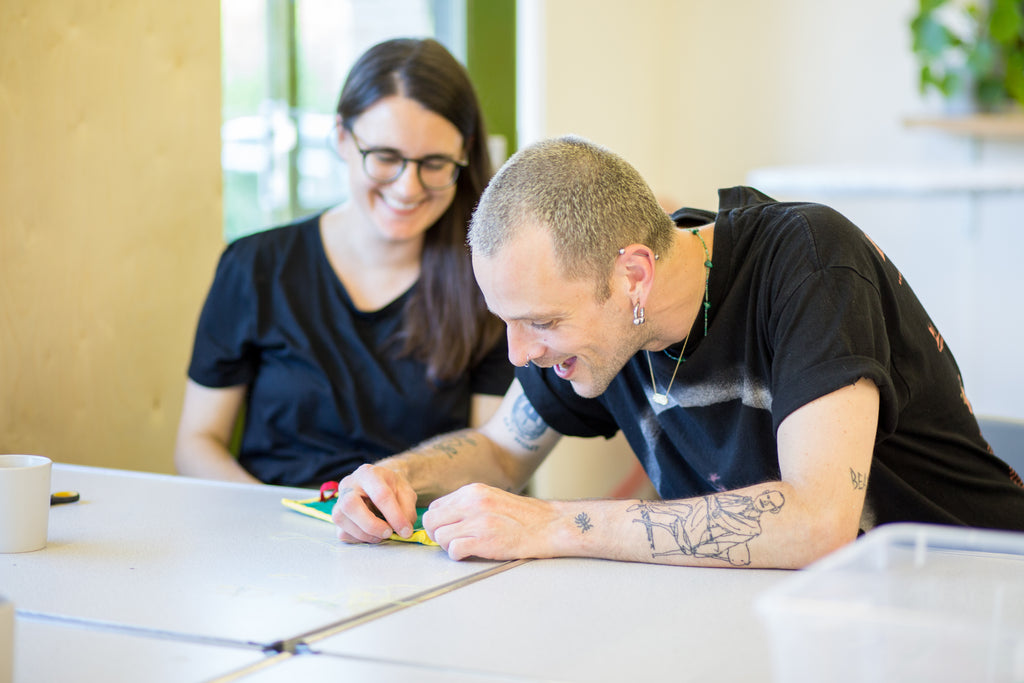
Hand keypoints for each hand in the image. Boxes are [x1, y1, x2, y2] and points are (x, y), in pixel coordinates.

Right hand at [331, 464, 417, 543]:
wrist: (379, 485)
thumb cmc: (392, 488)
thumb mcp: (406, 493)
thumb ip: (407, 511)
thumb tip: (404, 532)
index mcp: (369, 474)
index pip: (380, 494)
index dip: (394, 515)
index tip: (406, 531)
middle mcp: (349, 485)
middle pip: (350, 504)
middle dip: (371, 524)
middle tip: (388, 533)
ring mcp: (338, 500)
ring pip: (342, 519)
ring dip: (365, 534)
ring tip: (382, 535)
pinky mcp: (336, 516)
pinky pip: (342, 532)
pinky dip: (359, 538)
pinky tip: (372, 534)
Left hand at [423, 483, 556, 560]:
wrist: (548, 525)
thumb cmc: (522, 516)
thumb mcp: (492, 498)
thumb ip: (468, 504)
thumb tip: (445, 518)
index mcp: (472, 491)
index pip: (435, 506)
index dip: (438, 521)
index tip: (447, 529)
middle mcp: (472, 503)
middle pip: (431, 521)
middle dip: (437, 534)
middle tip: (450, 540)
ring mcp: (478, 522)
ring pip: (439, 536)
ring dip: (448, 545)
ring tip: (463, 546)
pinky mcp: (485, 541)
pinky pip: (453, 550)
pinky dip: (457, 555)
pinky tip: (470, 553)